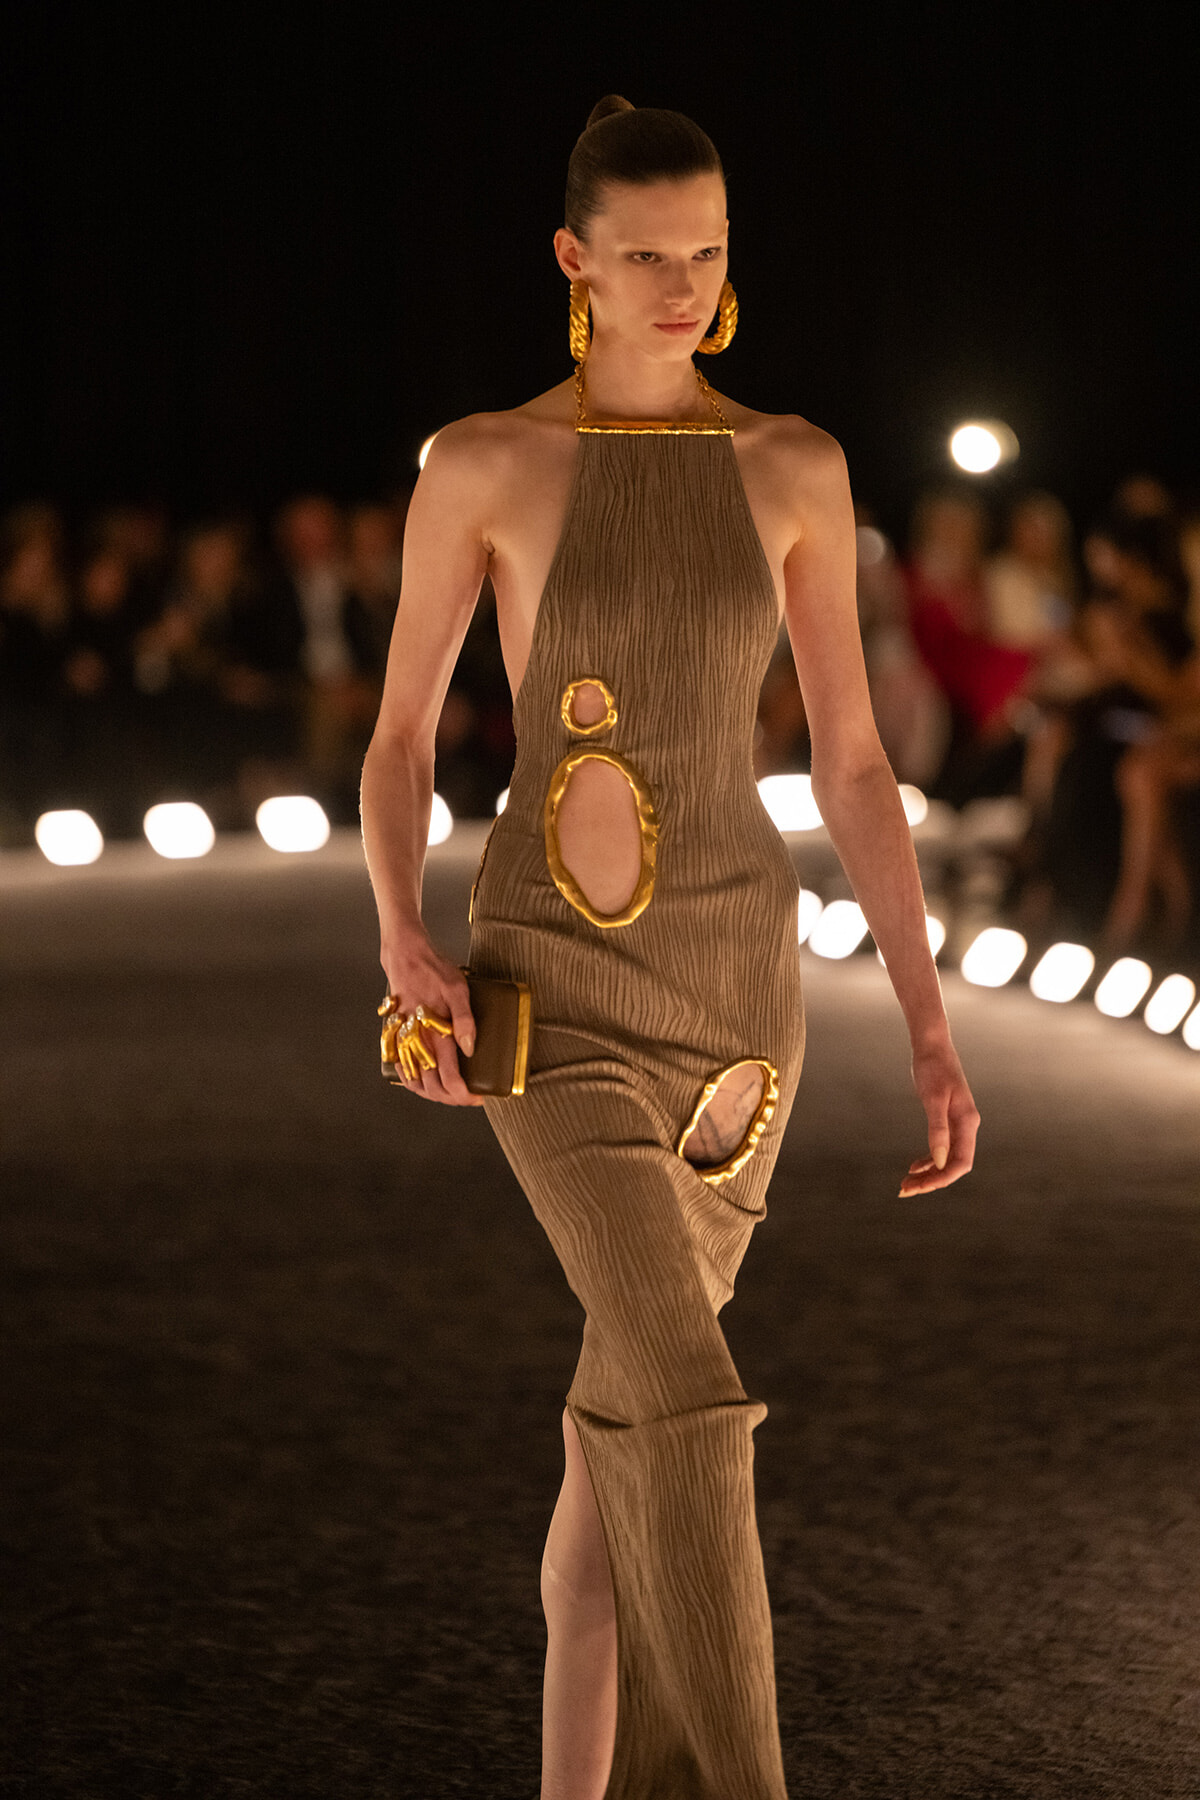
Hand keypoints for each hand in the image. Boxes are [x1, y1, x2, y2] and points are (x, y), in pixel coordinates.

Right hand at [380, 932, 484, 1106]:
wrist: (404, 956)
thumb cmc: (433, 970)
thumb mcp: (458, 988)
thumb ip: (465, 1019)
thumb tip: (470, 1048)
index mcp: (434, 1034)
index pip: (450, 1080)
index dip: (465, 1095)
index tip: (479, 1096)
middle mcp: (417, 1043)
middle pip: (433, 1089)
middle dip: (452, 1099)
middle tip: (469, 1096)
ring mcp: (405, 1042)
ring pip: (417, 1083)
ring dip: (434, 1094)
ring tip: (451, 1092)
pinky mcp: (397, 1037)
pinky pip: (403, 1069)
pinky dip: (414, 1082)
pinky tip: (425, 1080)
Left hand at [899, 1037, 978, 1195]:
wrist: (932, 1046)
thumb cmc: (932, 1068)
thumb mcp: (932, 1099)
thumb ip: (938, 1130)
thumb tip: (940, 1162)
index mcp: (967, 1122)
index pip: (961, 1163)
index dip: (942, 1179)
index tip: (919, 1187)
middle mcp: (967, 1126)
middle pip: (954, 1165)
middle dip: (932, 1181)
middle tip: (905, 1190)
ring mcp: (958, 1123)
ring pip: (947, 1159)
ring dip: (929, 1173)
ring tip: (906, 1183)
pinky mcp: (948, 1119)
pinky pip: (942, 1148)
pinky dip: (929, 1159)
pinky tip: (914, 1166)